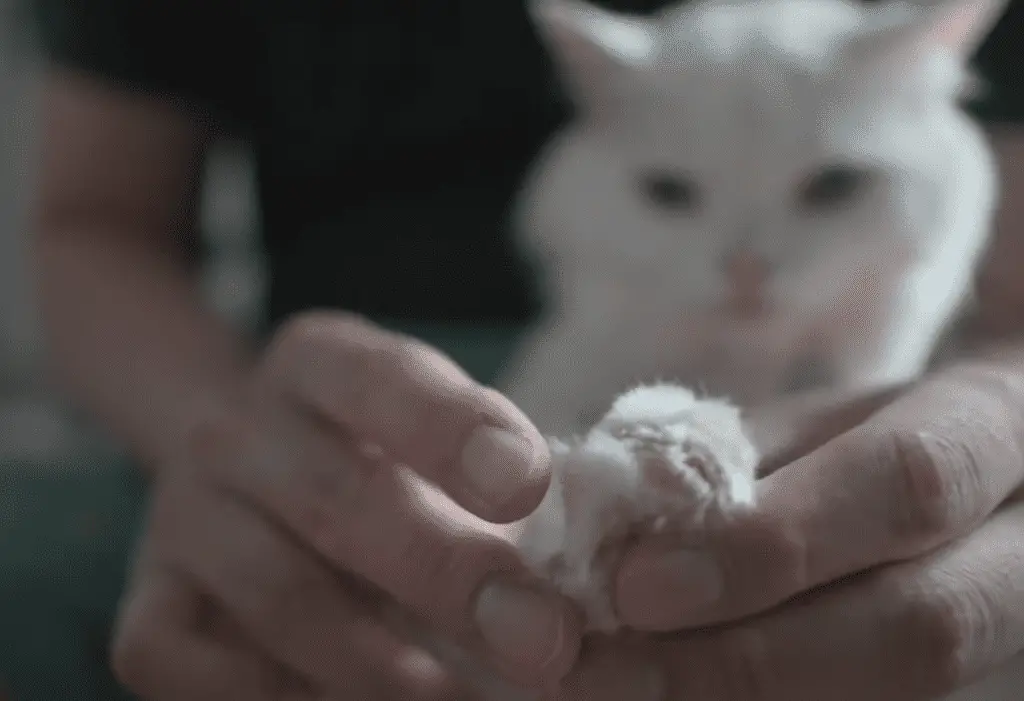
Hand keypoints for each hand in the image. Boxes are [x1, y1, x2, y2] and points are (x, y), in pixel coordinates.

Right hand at [110, 312, 581, 700]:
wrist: (244, 472)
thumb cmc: (376, 453)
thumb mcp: (432, 431)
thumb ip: (497, 478)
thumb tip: (574, 575)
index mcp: (318, 362)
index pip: (382, 380)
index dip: (454, 430)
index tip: (528, 487)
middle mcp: (239, 431)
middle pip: (338, 497)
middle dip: (447, 573)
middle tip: (543, 639)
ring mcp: (184, 520)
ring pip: (280, 594)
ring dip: (379, 660)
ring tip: (461, 695)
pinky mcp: (150, 607)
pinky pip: (197, 667)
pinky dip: (283, 697)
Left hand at [567, 359, 1023, 699]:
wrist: (988, 473)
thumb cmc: (879, 431)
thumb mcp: (817, 420)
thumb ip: (732, 463)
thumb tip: (610, 530)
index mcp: (992, 430)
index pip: (906, 486)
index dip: (773, 545)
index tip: (638, 585)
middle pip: (922, 632)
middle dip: (747, 662)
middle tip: (606, 672)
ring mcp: (1013, 635)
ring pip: (900, 698)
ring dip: (736, 700)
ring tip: (620, 691)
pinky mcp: (971, 686)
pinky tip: (670, 700)